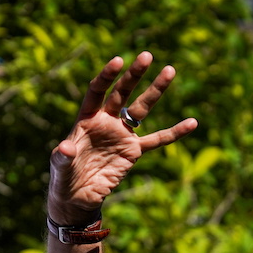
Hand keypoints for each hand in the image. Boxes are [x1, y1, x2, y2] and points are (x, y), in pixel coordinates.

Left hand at [48, 52, 197, 225]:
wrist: (77, 197)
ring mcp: (121, 134)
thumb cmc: (64, 177)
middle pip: (122, 93)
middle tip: (147, 55)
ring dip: (155, 91)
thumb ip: (63, 156)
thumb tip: (65, 148)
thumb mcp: (60, 167)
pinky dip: (173, 133)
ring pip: (141, 109)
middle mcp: (106, 121)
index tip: (118, 61)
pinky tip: (192, 123)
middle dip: (134, 75)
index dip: (106, 77)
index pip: (97, 91)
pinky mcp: (133, 151)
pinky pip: (156, 140)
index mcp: (86, 119)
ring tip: (169, 70)